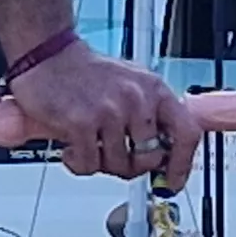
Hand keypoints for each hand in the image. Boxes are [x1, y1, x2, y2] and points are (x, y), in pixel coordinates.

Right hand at [4, 41, 205, 187]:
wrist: (47, 55)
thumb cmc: (88, 74)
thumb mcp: (133, 85)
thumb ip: (152, 117)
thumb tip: (164, 159)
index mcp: (155, 90)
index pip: (188, 133)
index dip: (183, 164)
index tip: (173, 181)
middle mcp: (137, 99)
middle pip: (150, 159)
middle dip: (132, 168)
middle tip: (115, 160)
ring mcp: (110, 111)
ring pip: (119, 166)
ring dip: (101, 164)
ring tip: (89, 145)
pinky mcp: (82, 122)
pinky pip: (89, 165)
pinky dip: (78, 163)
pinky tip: (72, 147)